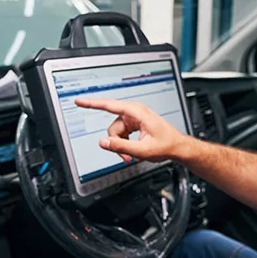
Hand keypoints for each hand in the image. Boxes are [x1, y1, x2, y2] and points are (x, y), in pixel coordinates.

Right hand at [74, 98, 190, 163]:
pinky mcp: (134, 124)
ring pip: (116, 132)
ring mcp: (134, 118)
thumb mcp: (142, 150)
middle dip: (116, 143)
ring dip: (121, 145)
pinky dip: (125, 144)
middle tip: (125, 156)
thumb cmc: (166, 145)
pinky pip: (122, 134)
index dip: (91, 103)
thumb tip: (103, 143)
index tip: (79, 101)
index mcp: (136, 112)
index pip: (109, 105)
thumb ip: (120, 147)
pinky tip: (133, 151)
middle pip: (112, 127)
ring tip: (132, 156)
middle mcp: (134, 112)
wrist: (177, 147)